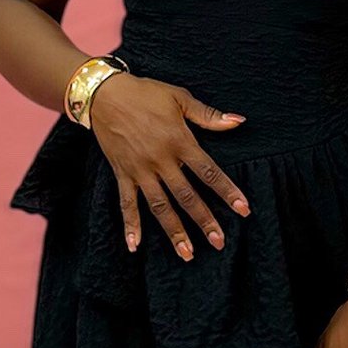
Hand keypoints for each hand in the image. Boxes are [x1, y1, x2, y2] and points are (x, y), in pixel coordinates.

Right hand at [87, 72, 250, 260]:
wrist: (104, 94)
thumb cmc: (145, 93)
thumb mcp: (179, 98)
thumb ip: (208, 115)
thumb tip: (238, 122)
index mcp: (179, 141)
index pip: (209, 172)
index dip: (227, 192)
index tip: (244, 210)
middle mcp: (161, 160)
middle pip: (187, 196)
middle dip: (204, 220)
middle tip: (219, 242)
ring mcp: (140, 170)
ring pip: (160, 207)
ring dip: (174, 231)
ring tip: (188, 253)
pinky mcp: (123, 174)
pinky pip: (126, 204)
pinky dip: (130, 225)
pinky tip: (134, 246)